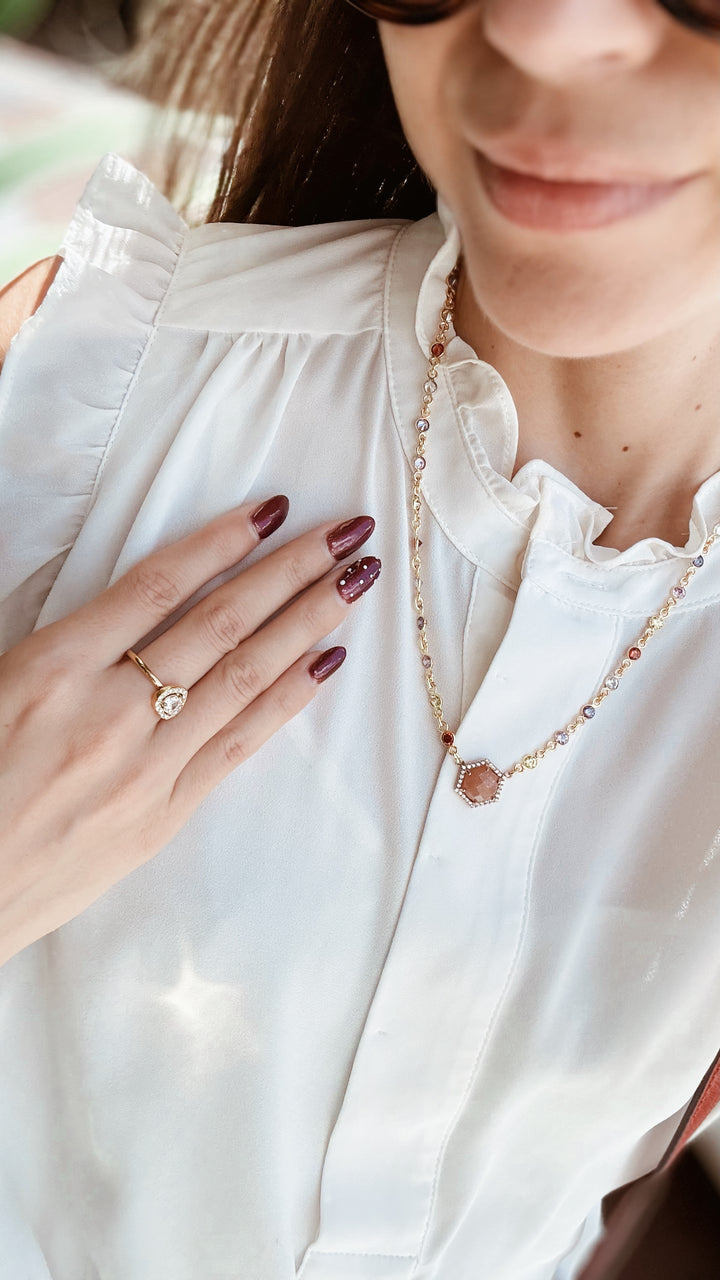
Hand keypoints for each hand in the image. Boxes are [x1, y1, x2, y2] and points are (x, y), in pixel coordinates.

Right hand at [0, 497, 379, 965]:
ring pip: (244, 676)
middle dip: (291, 570)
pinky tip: (326, 661)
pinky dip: (288, 698)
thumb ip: (63, 643)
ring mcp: (145, 768)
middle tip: (348, 530)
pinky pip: (240, 743)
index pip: (157, 585)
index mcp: (51, 669)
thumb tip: (135, 602)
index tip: (273, 510)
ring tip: (354, 581)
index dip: (221, 541)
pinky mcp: (164, 815)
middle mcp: (108, 713)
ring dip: (307, 621)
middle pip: (220, 623)